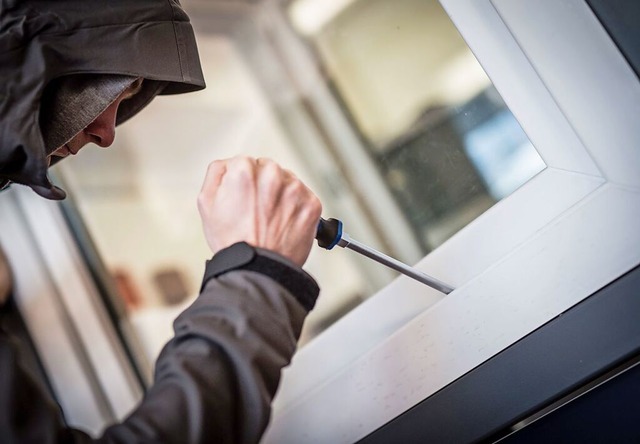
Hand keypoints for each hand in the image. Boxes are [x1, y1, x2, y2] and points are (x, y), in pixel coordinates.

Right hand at [197, 156, 321, 266]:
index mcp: (244, 171)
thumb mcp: (206, 203)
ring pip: (287, 181)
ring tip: (270, 219)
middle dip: (263, 185)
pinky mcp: (311, 204)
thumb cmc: (233, 241)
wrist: (258, 269)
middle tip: (257, 211)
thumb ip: (216, 173)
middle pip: (268, 169)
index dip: (243, 182)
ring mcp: (295, 189)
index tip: (244, 198)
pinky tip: (284, 222)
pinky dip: (296, 207)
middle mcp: (272, 175)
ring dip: (281, 194)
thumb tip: (228, 163)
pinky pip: (304, 196)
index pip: (246, 162)